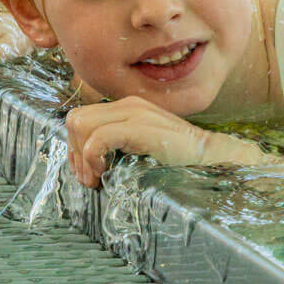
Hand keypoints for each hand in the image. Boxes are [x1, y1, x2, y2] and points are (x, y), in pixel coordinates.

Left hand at [64, 96, 269, 183]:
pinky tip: (104, 172)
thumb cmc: (177, 160)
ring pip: (80, 125)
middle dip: (73, 152)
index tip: (87, 173)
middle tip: (89, 178)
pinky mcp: (139, 127)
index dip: (74, 147)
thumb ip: (118, 146)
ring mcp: (133, 112)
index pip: (81, 118)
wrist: (210, 157)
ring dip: (81, 157)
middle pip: (74, 119)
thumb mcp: (140, 148)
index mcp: (125, 108)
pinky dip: (92, 157)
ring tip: (97, 178)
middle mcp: (127, 104)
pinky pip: (97, 138)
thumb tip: (86, 163)